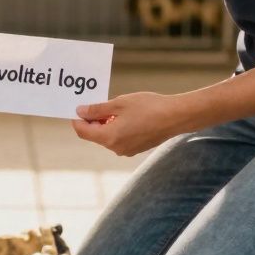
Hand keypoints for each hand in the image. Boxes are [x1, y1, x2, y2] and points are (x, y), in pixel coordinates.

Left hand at [72, 92, 186, 156]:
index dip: (77, 120)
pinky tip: (126, 116)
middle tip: (98, 104)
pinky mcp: (136, 148)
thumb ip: (97, 109)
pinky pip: (119, 139)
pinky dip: (116, 129)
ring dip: (105, 124)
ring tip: (114, 108)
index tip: (78, 108)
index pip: (83, 132)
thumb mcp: (119, 103)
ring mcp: (127, 150)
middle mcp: (116, 148)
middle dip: (92, 121)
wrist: (176, 117)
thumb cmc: (148, 107)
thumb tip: (80, 112)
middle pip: (94, 136)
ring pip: (107, 137)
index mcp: (109, 137)